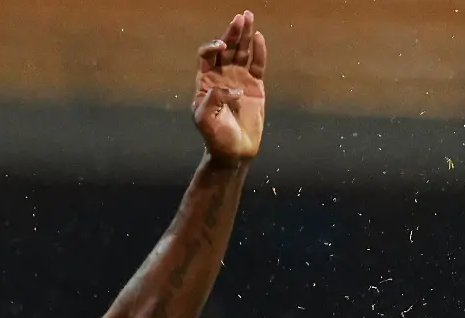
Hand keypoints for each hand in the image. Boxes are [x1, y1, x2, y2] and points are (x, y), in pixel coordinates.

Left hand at [192, 10, 265, 162]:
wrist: (234, 153)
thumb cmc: (216, 138)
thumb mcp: (205, 120)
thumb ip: (213, 99)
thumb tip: (231, 87)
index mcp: (206, 82)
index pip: (207, 55)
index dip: (213, 46)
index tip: (222, 46)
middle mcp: (222, 77)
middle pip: (226, 48)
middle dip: (232, 32)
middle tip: (240, 18)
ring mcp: (239, 80)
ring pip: (242, 52)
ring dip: (245, 35)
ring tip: (248, 17)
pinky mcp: (255, 87)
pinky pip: (257, 64)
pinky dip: (258, 51)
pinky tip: (258, 38)